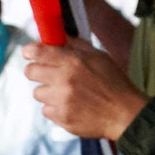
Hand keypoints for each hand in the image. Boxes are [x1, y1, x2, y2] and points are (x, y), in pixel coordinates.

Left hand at [23, 38, 148, 140]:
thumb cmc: (114, 83)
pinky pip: (46, 110)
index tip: (29, 53)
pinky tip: (71, 106)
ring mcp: (61, 100)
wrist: (125, 113)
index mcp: (74, 61)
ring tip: (67, 94)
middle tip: (47, 74)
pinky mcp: (61, 117)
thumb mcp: (99, 57)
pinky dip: (56, 108)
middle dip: (36, 71)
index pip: (38, 51)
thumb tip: (60, 36)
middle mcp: (64, 79)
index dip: (30, 51)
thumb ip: (77, 46)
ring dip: (49, 92)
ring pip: (38, 92)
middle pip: (30, 72)